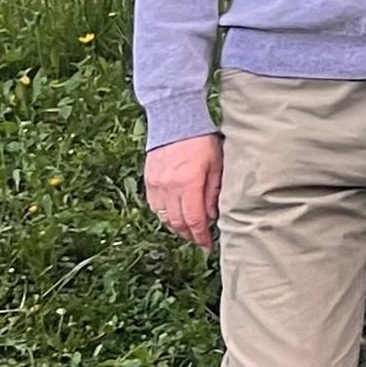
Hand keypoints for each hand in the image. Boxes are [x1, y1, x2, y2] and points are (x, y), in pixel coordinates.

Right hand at [145, 134, 222, 250]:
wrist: (175, 120)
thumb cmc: (201, 140)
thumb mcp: (216, 164)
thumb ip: (214, 191)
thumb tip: (212, 215)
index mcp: (188, 184)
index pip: (194, 220)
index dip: (200, 236)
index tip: (207, 246)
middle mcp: (169, 187)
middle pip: (177, 222)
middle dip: (189, 235)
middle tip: (200, 241)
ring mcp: (156, 185)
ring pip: (164, 217)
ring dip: (176, 228)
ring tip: (189, 231)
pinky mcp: (149, 180)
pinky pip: (155, 206)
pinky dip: (164, 215)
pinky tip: (174, 216)